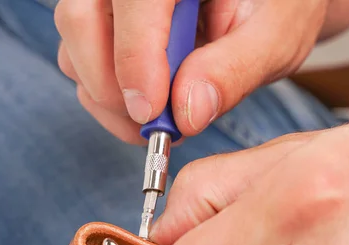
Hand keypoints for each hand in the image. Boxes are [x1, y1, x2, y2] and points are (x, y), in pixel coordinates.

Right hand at [54, 0, 348, 143]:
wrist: (264, 3)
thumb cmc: (273, 8)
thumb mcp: (274, 34)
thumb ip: (234, 69)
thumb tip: (186, 113)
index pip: (136, 2)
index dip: (135, 59)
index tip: (151, 115)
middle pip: (80, 19)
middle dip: (109, 87)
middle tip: (149, 128)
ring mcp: (110, 0)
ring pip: (73, 45)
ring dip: (106, 97)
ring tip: (158, 119)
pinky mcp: (102, 23)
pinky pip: (78, 60)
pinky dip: (105, 95)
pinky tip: (148, 105)